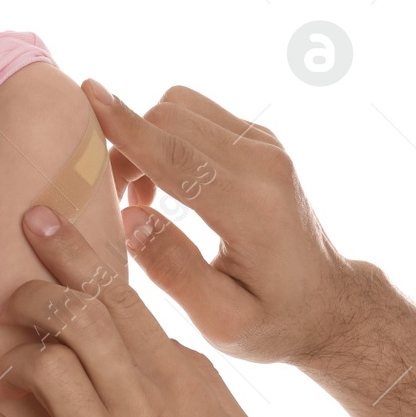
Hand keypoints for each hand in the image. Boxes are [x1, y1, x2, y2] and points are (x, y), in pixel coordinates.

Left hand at [0, 204, 280, 416]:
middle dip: (34, 287)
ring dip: (13, 358)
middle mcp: (142, 408)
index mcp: (184, 385)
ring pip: (40, 367)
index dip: (76, 254)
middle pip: (77, 317)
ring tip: (8, 368)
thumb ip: (195, 382)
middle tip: (11, 286)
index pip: (123, 299)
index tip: (44, 221)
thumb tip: (161, 344)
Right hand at [80, 81, 373, 367]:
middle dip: (125, 147)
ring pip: (180, 108)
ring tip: (142, 198)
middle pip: (169, 120)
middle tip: (113, 201)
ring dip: (145, 140)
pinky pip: (194, 115)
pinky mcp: (258, 139)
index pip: (176, 155)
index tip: (87, 93)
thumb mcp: (222, 322)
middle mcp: (263, 162)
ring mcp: (264, 144)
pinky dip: (165, 139)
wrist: (328, 303)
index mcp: (252, 207)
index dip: (126, 127)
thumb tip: (129, 217)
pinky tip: (166, 187)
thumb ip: (174, 272)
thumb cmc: (273, 322)